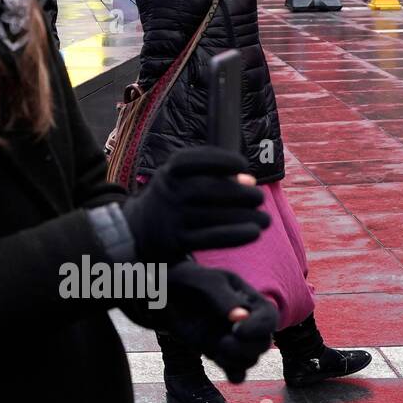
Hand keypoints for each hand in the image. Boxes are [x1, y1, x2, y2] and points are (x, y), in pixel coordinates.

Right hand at [122, 146, 269, 262]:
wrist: (137, 231)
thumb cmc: (171, 200)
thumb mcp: (178, 178)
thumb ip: (211, 175)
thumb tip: (249, 181)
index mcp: (169, 172)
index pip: (192, 160)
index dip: (219, 160)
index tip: (243, 163)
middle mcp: (169, 193)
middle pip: (208, 190)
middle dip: (240, 193)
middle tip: (260, 198)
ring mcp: (172, 218)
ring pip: (214, 215)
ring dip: (245, 216)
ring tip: (265, 219)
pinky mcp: (177, 241)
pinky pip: (211, 238)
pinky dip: (235, 235)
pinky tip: (253, 232)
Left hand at [161, 262, 278, 382]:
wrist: (166, 294)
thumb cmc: (189, 281)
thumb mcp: (206, 283)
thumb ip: (224, 299)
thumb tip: (241, 317)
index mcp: (249, 301)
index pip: (269, 318)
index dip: (259, 328)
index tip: (237, 329)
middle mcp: (246, 322)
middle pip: (263, 344)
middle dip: (247, 348)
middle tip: (224, 342)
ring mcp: (233, 339)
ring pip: (251, 360)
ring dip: (238, 361)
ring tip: (218, 350)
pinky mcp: (220, 353)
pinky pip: (237, 373)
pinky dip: (233, 374)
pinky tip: (219, 361)